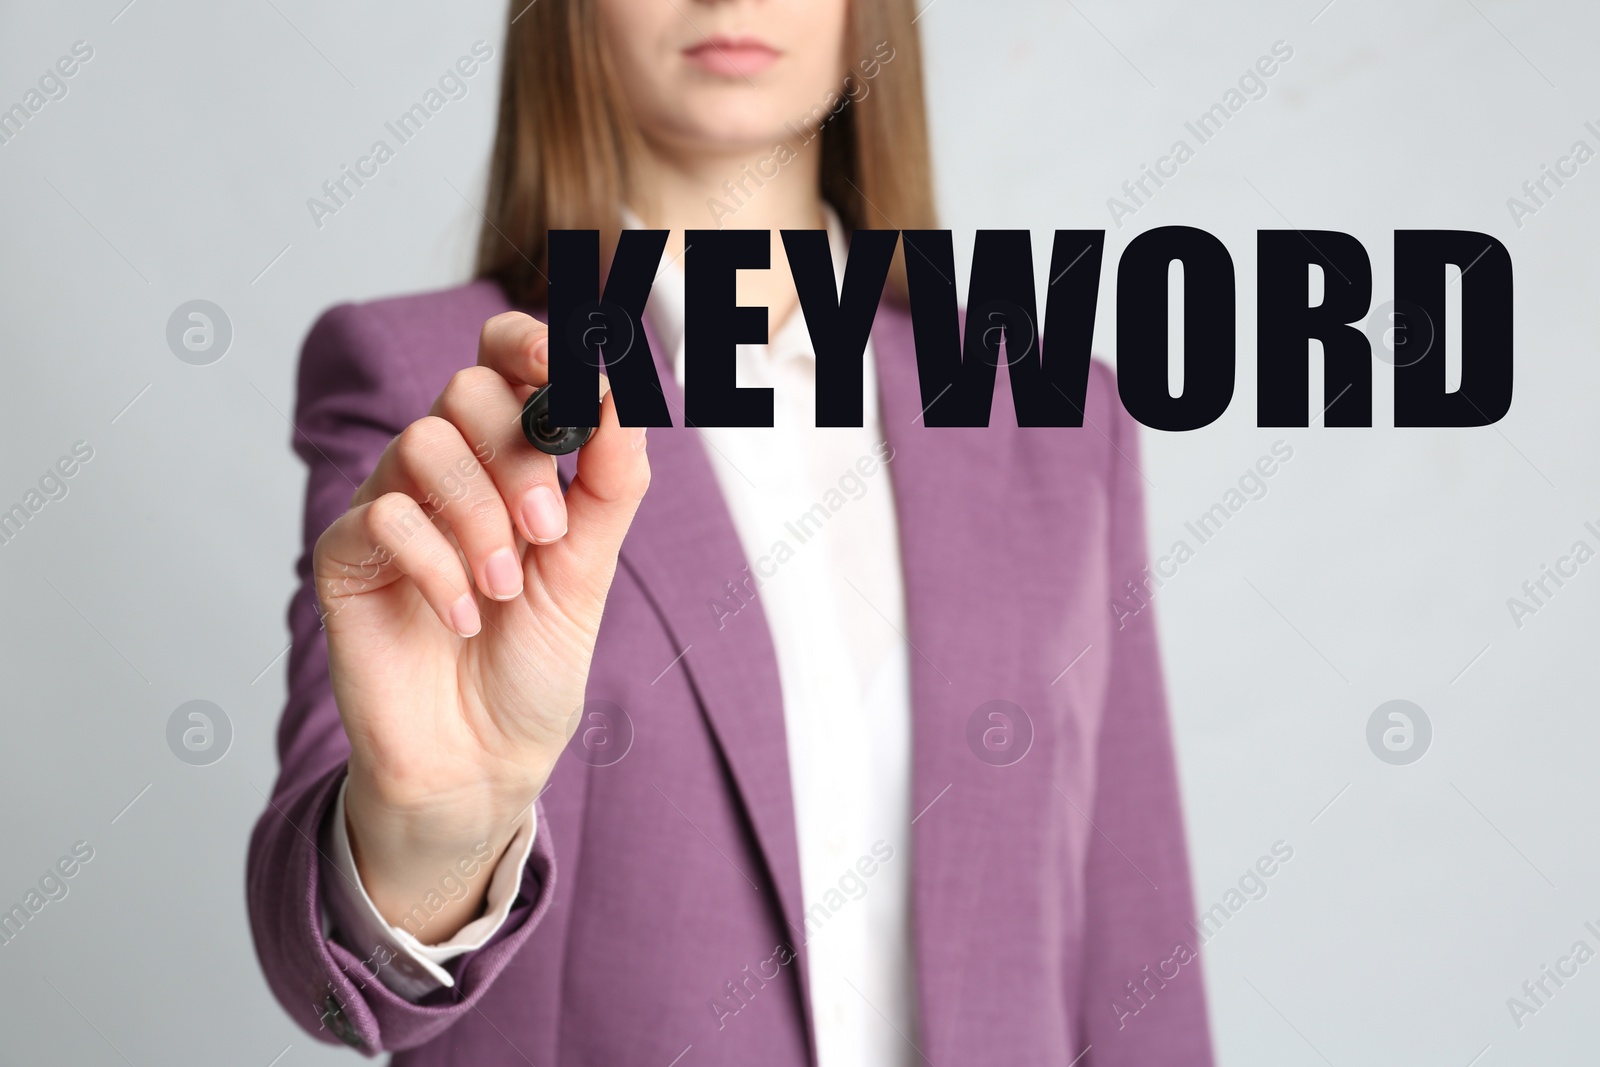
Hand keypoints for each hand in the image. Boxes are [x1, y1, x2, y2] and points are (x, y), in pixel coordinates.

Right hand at [311, 312, 648, 938]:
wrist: (482, 761)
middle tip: (547, 533)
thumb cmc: (533, 664)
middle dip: (518, 457)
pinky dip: (437, 566)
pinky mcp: (347, 558)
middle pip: (465, 390)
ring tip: (503, 588)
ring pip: (422, 443)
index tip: (567, 366)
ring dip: (479, 517)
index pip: (504, 359)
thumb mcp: (590, 569)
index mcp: (507, 460)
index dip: (531, 344)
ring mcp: (392, 509)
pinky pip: (383, 517)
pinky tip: (462, 617)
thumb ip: (609, 482)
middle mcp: (447, 473)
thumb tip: (627, 392)